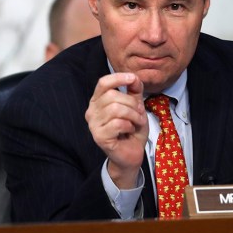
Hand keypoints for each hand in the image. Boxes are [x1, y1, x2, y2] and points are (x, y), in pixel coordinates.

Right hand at [85, 73, 147, 187]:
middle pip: (112, 96)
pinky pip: (117, 124)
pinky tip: (129, 131)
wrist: (131, 154)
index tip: (132, 79)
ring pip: (116, 109)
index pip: (103, 83)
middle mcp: (92, 111)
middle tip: (139, 114)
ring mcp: (93, 125)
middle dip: (132, 103)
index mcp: (98, 101)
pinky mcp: (99, 137)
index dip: (118, 78)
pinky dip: (129, 126)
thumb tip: (134, 77)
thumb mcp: (136, 107)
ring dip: (133, 115)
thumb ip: (134, 91)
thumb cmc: (131, 130)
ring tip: (136, 123)